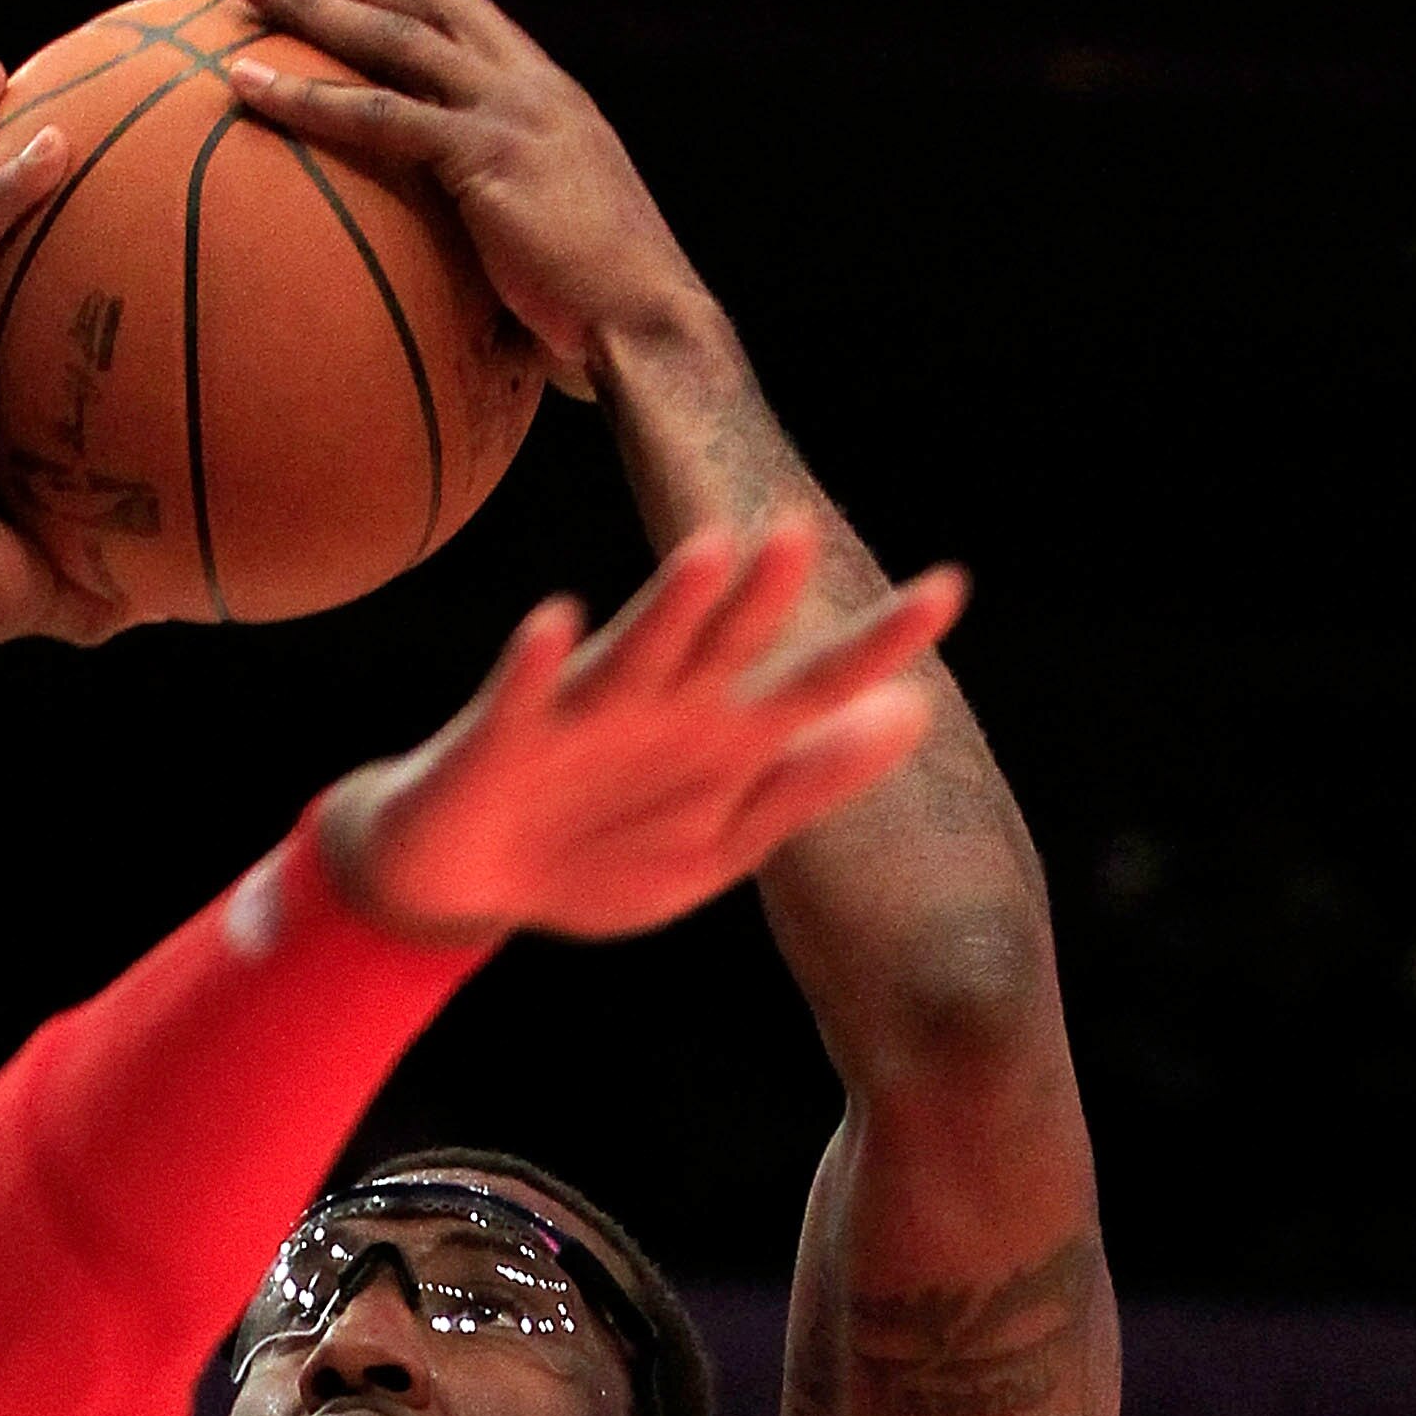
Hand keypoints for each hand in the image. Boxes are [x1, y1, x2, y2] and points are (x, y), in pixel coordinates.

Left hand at [217, 0, 702, 395]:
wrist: (652, 332)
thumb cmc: (602, 318)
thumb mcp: (551, 246)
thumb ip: (501, 227)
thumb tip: (447, 271)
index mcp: (553, 101)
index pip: (467, 18)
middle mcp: (534, 90)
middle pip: (424, 5)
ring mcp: (513, 114)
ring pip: (394, 39)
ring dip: (311, 5)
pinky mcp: (488, 156)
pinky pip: (379, 115)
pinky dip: (307, 96)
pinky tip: (244, 85)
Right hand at [320, 520, 965, 946]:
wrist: (466, 882)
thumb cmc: (599, 853)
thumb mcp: (718, 844)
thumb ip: (808, 785)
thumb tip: (911, 715)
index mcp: (723, 739)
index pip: (816, 682)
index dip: (880, 643)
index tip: (949, 590)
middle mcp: (661, 707)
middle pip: (727, 643)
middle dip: (764, 594)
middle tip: (804, 533)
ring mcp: (580, 716)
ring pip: (635, 651)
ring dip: (669, 606)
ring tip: (710, 555)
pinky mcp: (501, 736)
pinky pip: (521, 696)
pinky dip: (538, 666)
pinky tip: (557, 627)